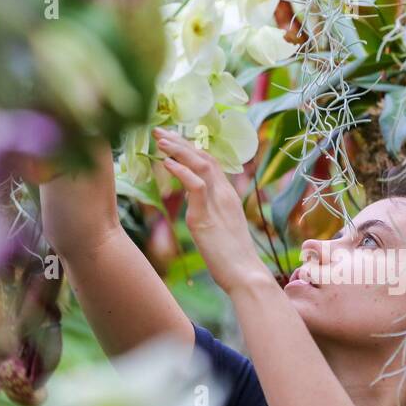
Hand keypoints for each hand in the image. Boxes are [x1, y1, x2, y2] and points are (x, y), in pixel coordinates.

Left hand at [153, 128, 270, 294]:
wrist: (245, 274)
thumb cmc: (233, 257)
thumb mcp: (220, 227)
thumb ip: (208, 210)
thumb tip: (194, 202)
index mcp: (228, 196)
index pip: (210, 162)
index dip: (191, 148)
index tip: (172, 139)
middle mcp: (224, 194)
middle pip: (204, 157)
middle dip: (181, 142)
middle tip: (160, 130)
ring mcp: (216, 203)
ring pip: (200, 165)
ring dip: (178, 149)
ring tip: (160, 139)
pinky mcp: (206, 216)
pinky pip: (195, 186)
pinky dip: (180, 171)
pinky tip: (166, 163)